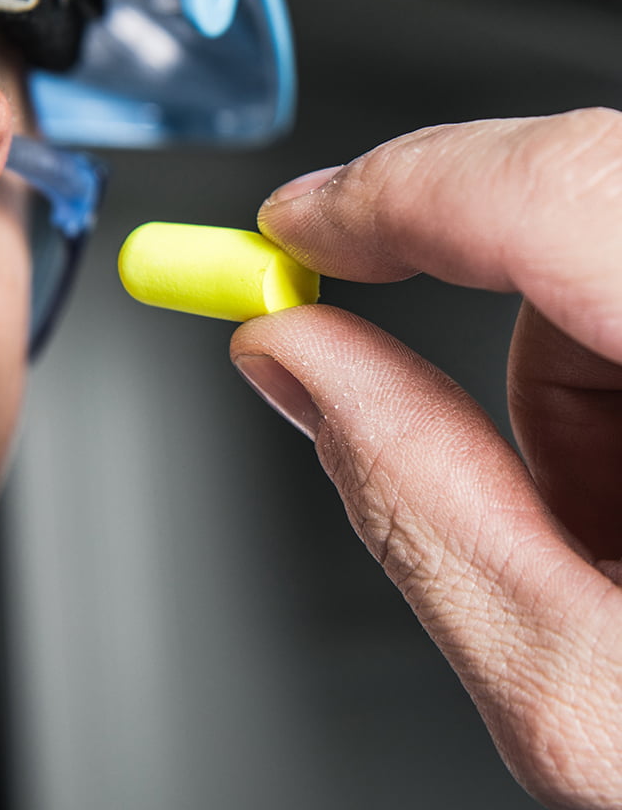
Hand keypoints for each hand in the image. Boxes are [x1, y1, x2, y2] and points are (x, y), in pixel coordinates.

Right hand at [231, 107, 621, 809]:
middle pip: (585, 198)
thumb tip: (290, 353)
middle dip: (469, 302)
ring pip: (612, 246)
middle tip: (379, 374)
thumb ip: (413, 496)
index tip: (296, 228)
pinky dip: (607, 381)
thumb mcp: (578, 690)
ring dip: (557, 374)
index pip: (562, 193)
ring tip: (586, 522)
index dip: (401, 190)